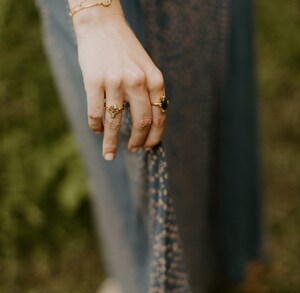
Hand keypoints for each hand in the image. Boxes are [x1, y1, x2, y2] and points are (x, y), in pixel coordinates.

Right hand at [73, 11, 165, 160]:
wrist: (102, 25)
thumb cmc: (125, 51)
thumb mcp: (146, 68)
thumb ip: (149, 93)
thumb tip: (148, 125)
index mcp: (154, 79)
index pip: (159, 116)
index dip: (155, 136)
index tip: (148, 147)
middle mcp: (137, 81)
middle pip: (141, 123)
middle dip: (137, 142)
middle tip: (132, 150)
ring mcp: (115, 81)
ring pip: (115, 123)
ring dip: (111, 143)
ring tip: (109, 155)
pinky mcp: (93, 81)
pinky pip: (95, 113)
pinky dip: (96, 127)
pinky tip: (96, 130)